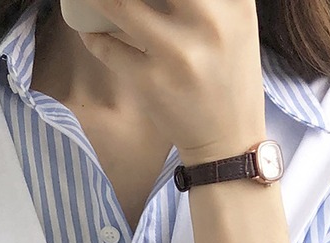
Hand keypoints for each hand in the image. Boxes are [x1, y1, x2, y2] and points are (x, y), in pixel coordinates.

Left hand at [74, 0, 267, 162]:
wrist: (228, 142)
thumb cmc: (228, 76)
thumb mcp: (236, 23)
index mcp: (234, 3)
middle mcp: (209, 21)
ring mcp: (177, 53)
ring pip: (119, 4)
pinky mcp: (151, 82)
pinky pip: (106, 47)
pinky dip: (93, 35)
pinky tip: (93, 30)